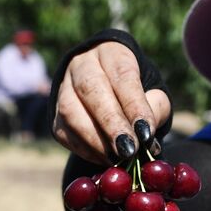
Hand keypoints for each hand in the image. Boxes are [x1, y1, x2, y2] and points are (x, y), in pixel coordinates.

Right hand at [52, 40, 171, 165]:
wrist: (108, 91)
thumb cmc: (136, 93)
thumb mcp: (153, 92)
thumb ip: (156, 108)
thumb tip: (146, 136)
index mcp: (111, 52)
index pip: (122, 76)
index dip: (134, 106)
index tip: (146, 133)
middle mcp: (82, 64)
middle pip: (92, 90)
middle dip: (111, 124)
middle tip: (128, 150)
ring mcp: (63, 87)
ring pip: (71, 112)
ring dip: (95, 140)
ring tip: (116, 158)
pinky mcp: (55, 113)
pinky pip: (64, 132)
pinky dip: (84, 149)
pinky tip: (104, 158)